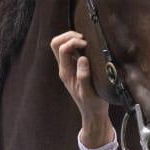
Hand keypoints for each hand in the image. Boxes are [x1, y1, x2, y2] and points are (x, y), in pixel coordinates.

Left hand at [51, 31, 113, 148]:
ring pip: (62, 45)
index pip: (62, 49)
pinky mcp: (75, 67)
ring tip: (86, 41)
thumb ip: (84, 76)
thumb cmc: (92, 104)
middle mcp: (65, 68)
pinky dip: (77, 44)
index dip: (73, 42)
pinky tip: (89, 47)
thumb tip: (82, 59)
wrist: (92, 114)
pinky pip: (71, 51)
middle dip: (69, 36)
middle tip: (84, 38)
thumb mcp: (89, 93)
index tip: (86, 44)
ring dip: (72, 39)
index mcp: (66, 72)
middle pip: (56, 43)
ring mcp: (69, 67)